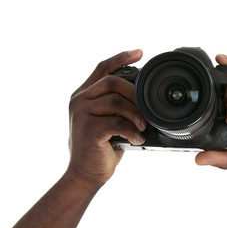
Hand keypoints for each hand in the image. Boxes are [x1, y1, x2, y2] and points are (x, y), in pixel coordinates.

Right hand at [67, 50, 145, 185]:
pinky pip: (117, 122)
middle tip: (147, 109)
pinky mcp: (88, 130)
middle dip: (135, 93)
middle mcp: (79, 100)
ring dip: (136, 114)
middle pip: (112, 81)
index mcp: (84, 94)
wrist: (85, 174)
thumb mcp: (107, 121)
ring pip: (116, 101)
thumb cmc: (100, 147)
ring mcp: (81, 114)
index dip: (121, 58)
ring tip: (143, 127)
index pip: (102, 68)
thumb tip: (143, 97)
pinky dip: (132, 131)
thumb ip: (116, 105)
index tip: (140, 53)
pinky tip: (138, 139)